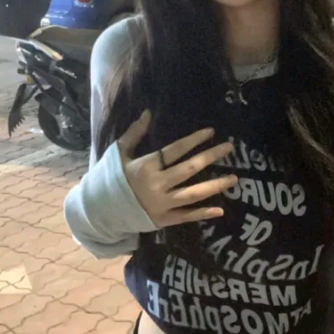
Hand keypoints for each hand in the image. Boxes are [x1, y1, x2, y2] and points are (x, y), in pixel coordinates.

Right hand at [117, 110, 237, 227]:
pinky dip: (203, 214)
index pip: (175, 150)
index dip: (194, 140)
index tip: (211, 132)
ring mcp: (161, 205)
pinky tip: (220, 209)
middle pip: (189, 169)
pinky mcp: (163, 220)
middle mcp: (156, 185)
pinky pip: (186, 217)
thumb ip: (135, 133)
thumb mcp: (119, 153)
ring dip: (215, 185)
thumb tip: (148, 113)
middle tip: (230, 148)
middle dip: (211, 157)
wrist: (100, 210)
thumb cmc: (111, 178)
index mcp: (146, 167)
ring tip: (234, 178)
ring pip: (193, 194)